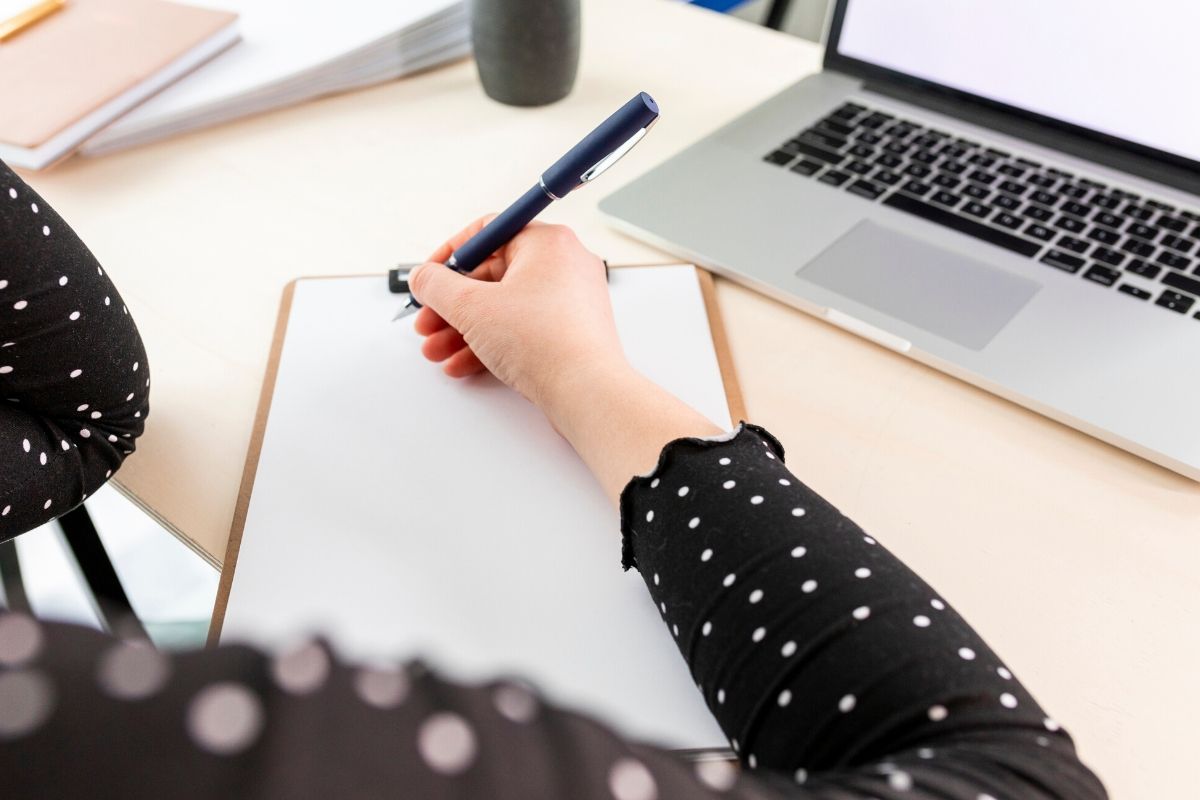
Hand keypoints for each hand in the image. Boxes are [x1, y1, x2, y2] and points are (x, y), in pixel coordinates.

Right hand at [409, 218, 626, 412]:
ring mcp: (570, 301)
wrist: (586, 392)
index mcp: (547, 243)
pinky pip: (522, 329)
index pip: (488, 233)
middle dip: (452, 305)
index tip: (430, 277)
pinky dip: (491, 343)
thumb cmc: (544, 342)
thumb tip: (423, 277)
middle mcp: (564, 265)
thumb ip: (437, 286)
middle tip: (428, 323)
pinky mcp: (570, 332)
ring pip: (504, 308)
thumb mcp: (472, 307)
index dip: (450, 256)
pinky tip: (462, 364)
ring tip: (437, 351)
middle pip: (492, 276)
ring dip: (464, 329)